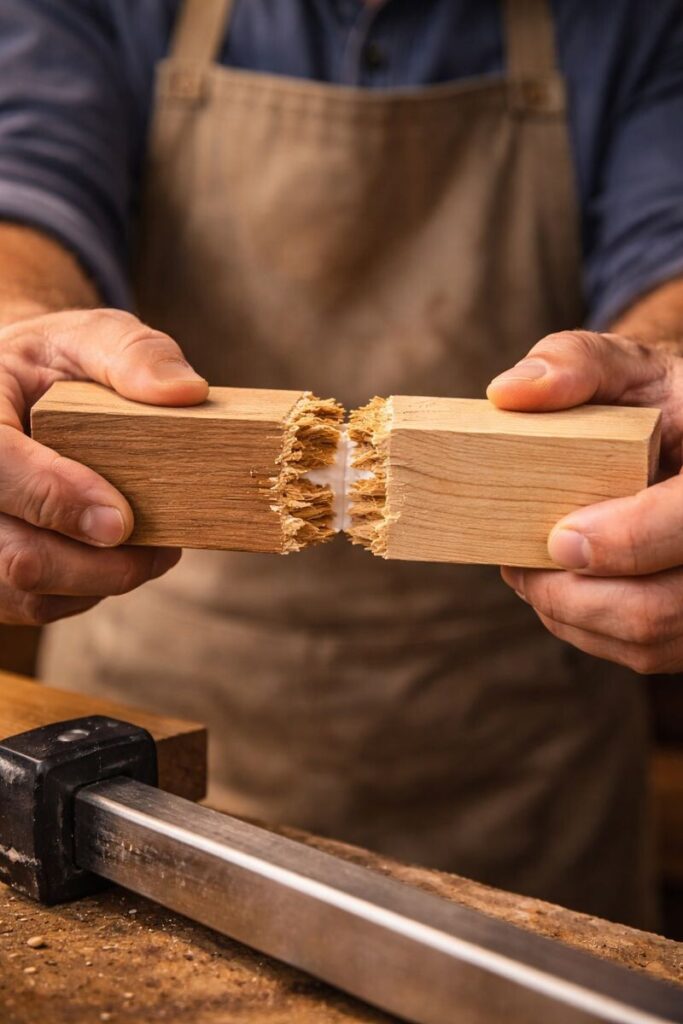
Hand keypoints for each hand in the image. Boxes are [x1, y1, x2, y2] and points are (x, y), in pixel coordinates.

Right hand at [0, 307, 207, 624]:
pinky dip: (89, 591)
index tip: (123, 519)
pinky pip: (38, 605)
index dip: (57, 500)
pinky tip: (122, 560)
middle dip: (98, 563)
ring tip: (153, 551)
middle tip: (163, 548)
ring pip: (28, 592)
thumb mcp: (88, 336)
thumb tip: (186, 391)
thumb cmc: (54, 365)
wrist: (16, 396)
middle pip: (16, 555)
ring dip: (101, 581)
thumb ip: (132, 354)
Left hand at [488, 329, 682, 673]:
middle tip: (519, 564)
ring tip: (531, 571)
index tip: (558, 538)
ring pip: (648, 638)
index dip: (626, 541)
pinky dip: (587, 626)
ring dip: (571, 613)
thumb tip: (508, 394)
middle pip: (659, 607)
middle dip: (573, 593)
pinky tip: (562, 588)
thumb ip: (575, 364)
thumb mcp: (627, 368)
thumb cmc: (656, 403)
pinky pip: (644, 651)